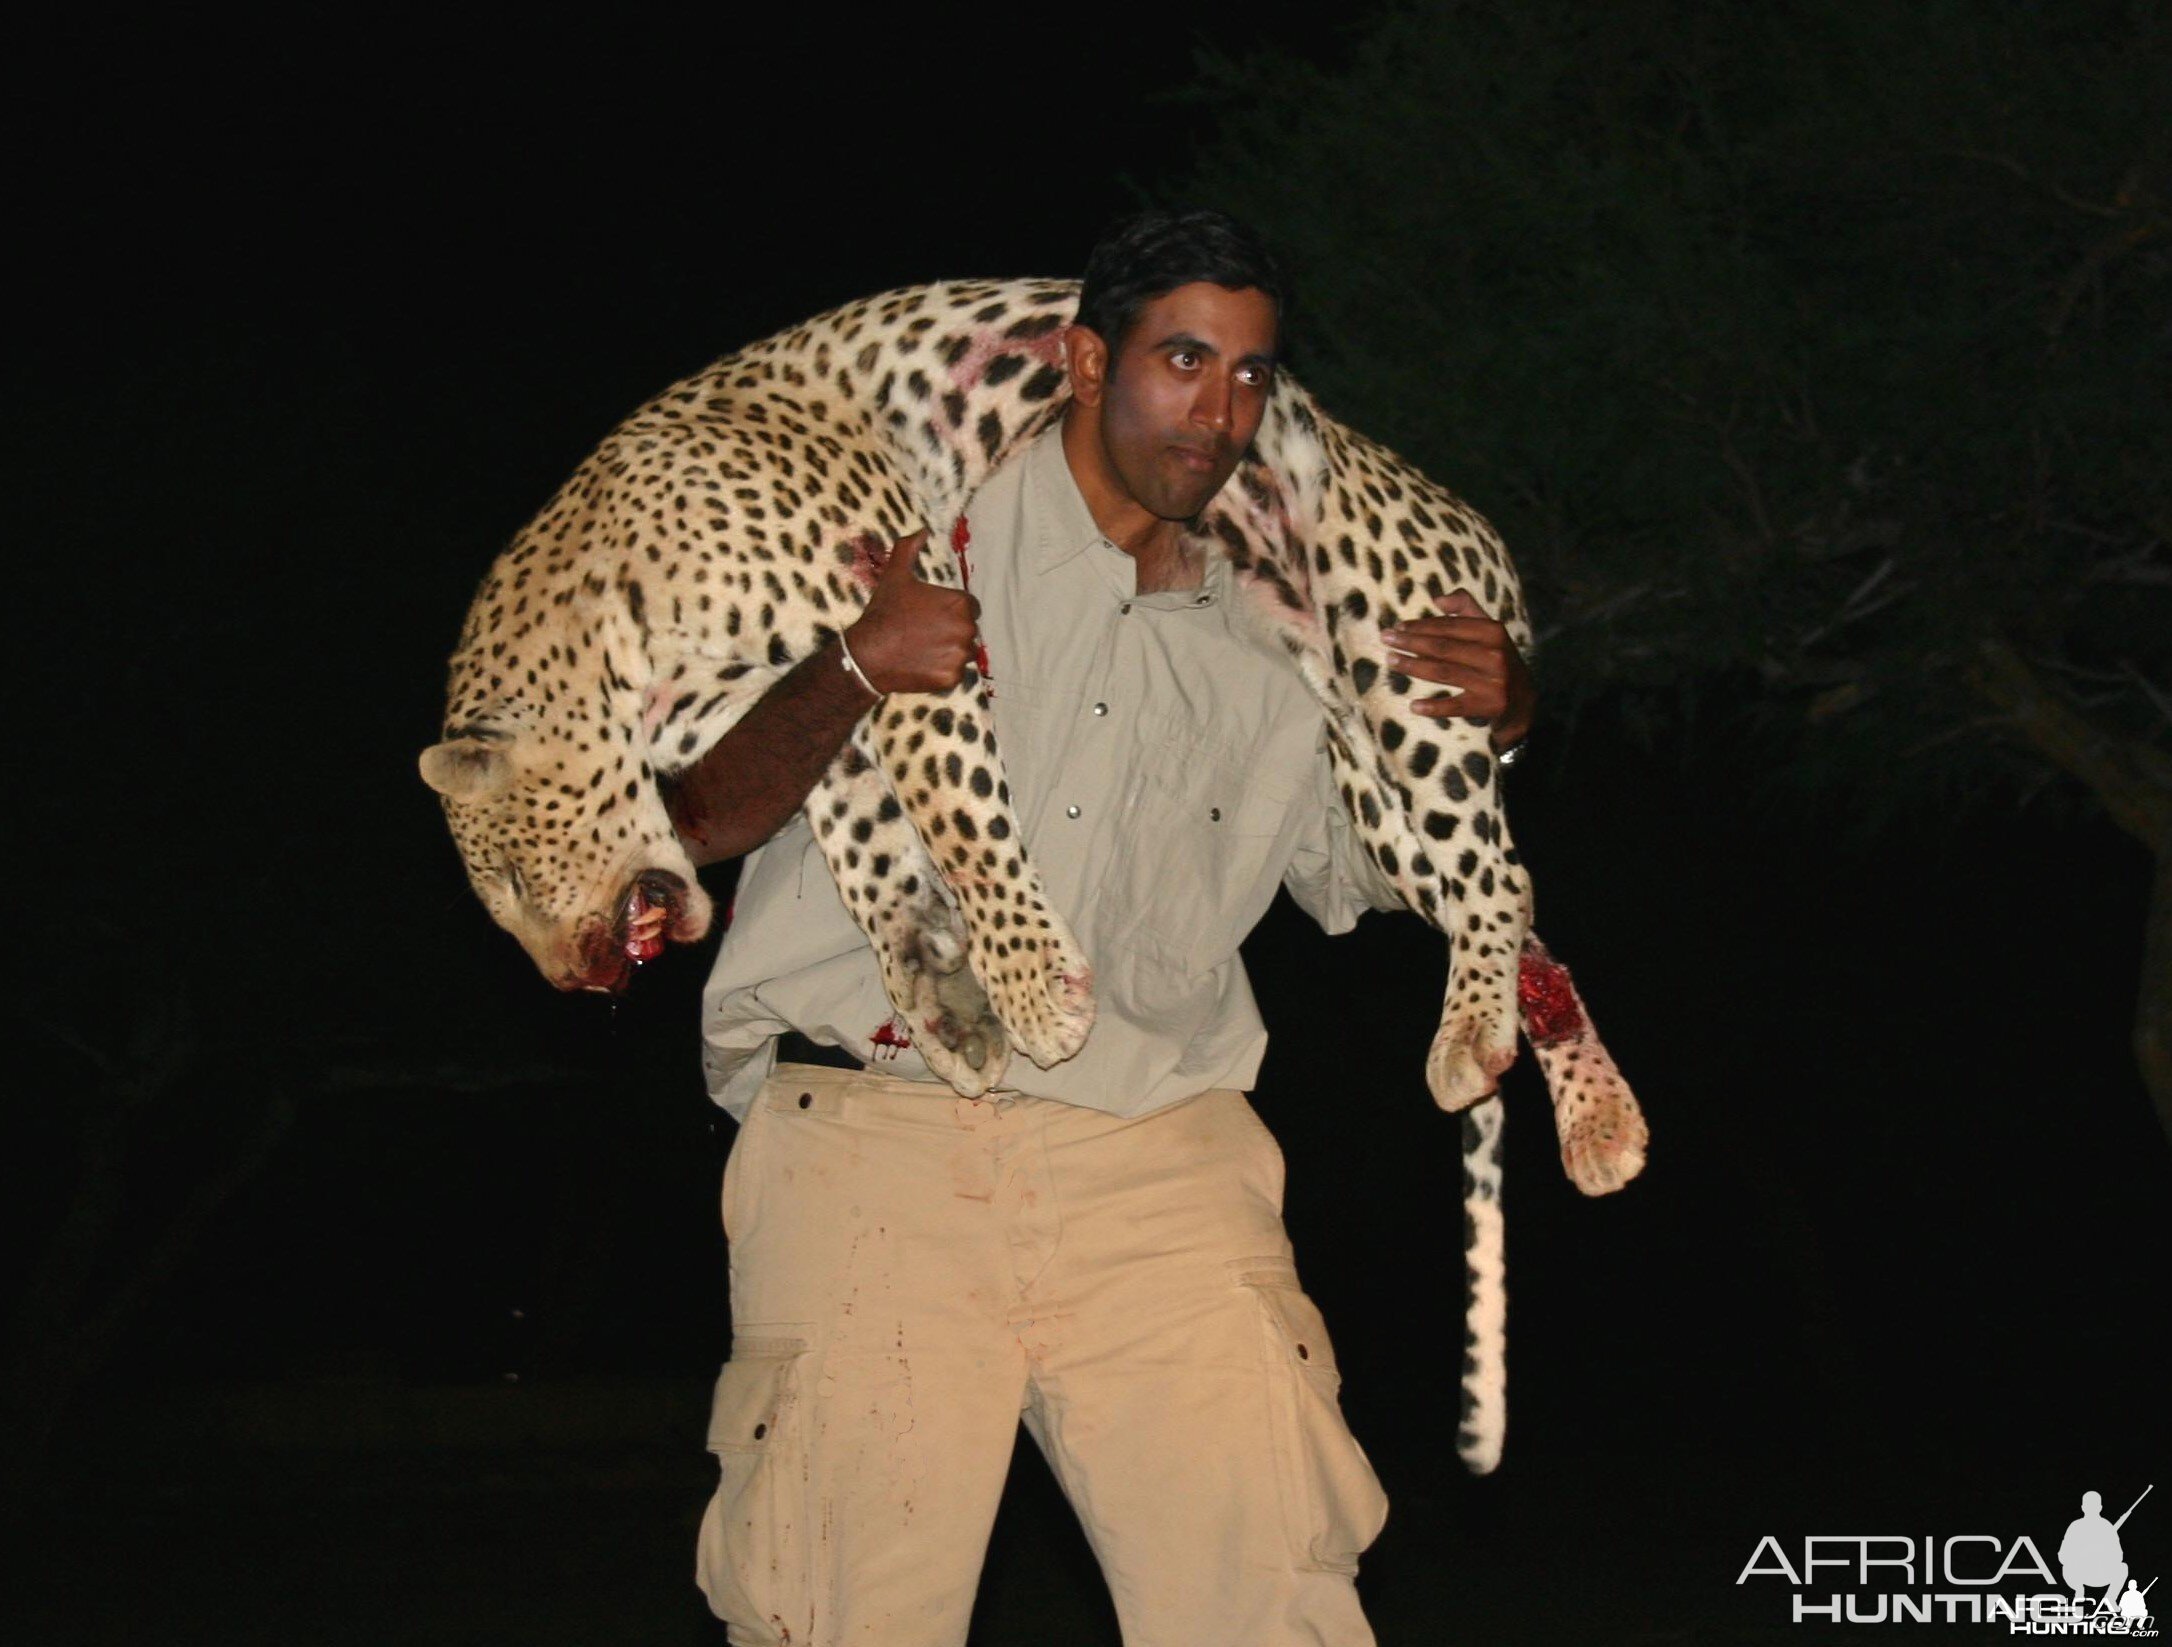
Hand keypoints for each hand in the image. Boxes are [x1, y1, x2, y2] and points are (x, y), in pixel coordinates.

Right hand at [842, 529, 982, 693]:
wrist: (868, 654)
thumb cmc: (884, 612)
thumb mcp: (895, 575)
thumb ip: (909, 548)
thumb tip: (922, 530)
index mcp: (959, 603)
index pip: (970, 608)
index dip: (951, 612)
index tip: (932, 617)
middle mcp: (966, 629)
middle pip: (968, 631)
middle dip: (951, 632)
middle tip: (924, 635)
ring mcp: (960, 655)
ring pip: (963, 653)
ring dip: (949, 652)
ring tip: (923, 650)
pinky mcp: (952, 677)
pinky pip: (953, 674)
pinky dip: (941, 672)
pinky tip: (921, 665)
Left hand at [1380, 589, 1534, 752]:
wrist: (1522, 701)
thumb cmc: (1496, 659)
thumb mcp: (1488, 631)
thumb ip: (1467, 607)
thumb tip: (1438, 598)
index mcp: (1493, 632)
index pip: (1450, 626)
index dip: (1422, 626)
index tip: (1399, 627)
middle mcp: (1495, 655)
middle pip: (1444, 647)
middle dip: (1411, 642)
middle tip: (1386, 639)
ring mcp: (1493, 682)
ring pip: (1445, 672)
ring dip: (1414, 667)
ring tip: (1391, 661)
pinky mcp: (1489, 706)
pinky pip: (1456, 706)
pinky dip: (1434, 707)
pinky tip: (1413, 706)